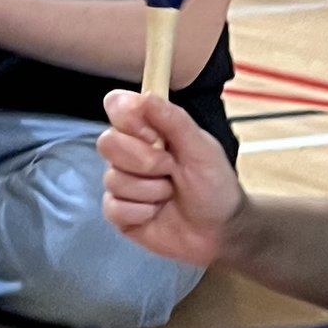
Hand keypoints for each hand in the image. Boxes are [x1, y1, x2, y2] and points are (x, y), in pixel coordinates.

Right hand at [98, 88, 247, 266]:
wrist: (220, 231)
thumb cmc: (214, 186)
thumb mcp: (201, 148)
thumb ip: (173, 120)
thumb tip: (143, 95)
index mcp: (149, 130)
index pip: (116, 107)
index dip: (128, 119)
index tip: (152, 135)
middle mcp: (130, 153)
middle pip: (107, 143)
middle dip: (145, 161)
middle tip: (171, 170)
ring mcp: (121, 182)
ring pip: (113, 179)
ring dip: (150, 190)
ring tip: (170, 195)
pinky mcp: (118, 211)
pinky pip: (113, 206)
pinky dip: (141, 212)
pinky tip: (157, 214)